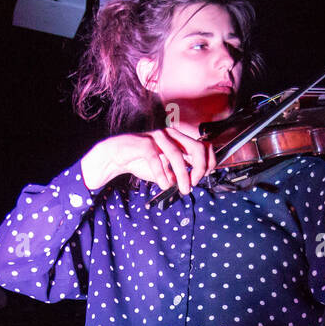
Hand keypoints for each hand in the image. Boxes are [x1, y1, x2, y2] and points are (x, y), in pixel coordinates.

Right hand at [81, 127, 216, 192]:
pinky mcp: (144, 142)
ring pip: (178, 155)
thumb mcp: (165, 171)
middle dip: (200, 168)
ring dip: (183, 175)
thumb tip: (193, 182)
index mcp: (179, 140)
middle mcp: (171, 135)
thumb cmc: (141, 162)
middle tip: (193, 184)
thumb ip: (179, 174)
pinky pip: (157, 159)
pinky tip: (164, 185)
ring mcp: (157, 137)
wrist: (115, 158)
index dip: (208, 163)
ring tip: (183, 190)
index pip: (204, 146)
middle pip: (197, 148)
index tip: (202, 178)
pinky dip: (162, 175)